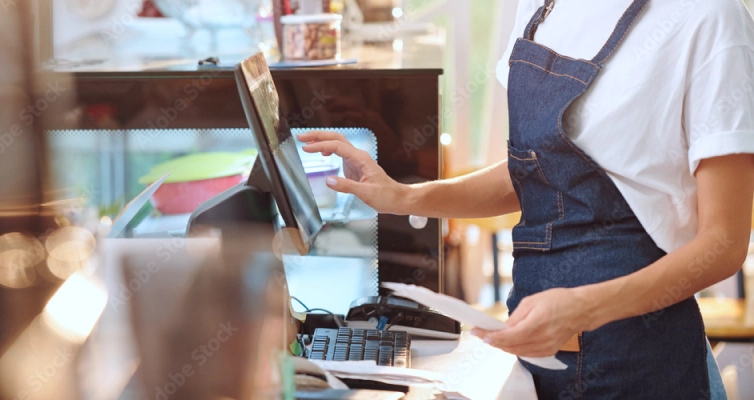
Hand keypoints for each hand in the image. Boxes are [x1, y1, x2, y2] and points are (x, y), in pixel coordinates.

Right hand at [297, 130, 406, 213]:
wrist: (396, 198)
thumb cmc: (386, 196)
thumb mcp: (367, 193)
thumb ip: (347, 186)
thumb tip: (329, 180)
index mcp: (361, 159)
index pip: (337, 146)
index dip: (320, 145)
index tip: (305, 148)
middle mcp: (358, 156)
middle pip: (336, 138)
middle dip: (318, 135)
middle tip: (301, 137)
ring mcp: (356, 160)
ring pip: (337, 143)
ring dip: (322, 140)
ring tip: (306, 142)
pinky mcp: (354, 166)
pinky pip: (339, 152)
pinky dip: (328, 149)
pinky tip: (322, 153)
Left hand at [472, 288, 594, 357]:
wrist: (580, 309)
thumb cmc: (558, 300)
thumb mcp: (532, 301)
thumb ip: (515, 317)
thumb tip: (502, 328)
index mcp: (537, 322)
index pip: (509, 336)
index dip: (492, 336)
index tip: (479, 333)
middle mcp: (542, 338)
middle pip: (511, 346)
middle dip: (494, 341)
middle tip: (481, 334)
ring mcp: (547, 347)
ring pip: (518, 352)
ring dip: (503, 346)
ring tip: (491, 338)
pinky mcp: (549, 351)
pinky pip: (527, 354)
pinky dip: (515, 349)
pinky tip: (508, 343)